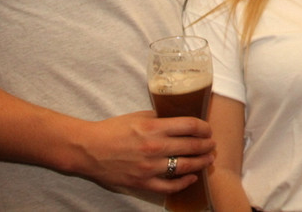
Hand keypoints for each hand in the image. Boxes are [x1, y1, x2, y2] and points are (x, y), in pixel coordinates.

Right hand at [71, 110, 215, 193]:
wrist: (89, 149)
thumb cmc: (113, 130)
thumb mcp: (138, 115)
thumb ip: (160, 118)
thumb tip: (180, 118)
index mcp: (154, 127)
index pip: (190, 126)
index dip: (204, 128)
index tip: (208, 129)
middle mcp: (155, 147)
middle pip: (192, 146)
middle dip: (207, 145)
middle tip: (212, 144)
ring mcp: (149, 167)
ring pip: (185, 166)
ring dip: (201, 162)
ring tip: (208, 159)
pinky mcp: (142, 182)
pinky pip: (169, 186)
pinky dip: (184, 182)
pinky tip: (192, 177)